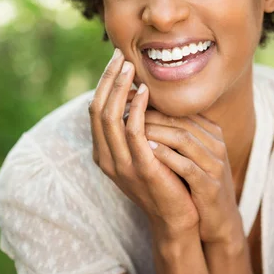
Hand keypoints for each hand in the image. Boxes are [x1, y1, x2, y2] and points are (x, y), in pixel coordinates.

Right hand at [89, 53, 199, 238]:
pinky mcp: (141, 168)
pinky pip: (134, 132)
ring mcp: (121, 165)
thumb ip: (136, 129)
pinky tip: (146, 91)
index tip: (116, 60)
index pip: (95, 110)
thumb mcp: (144, 152)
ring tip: (132, 67)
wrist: (178, 217)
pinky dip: (138, 108)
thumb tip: (138, 95)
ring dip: (120, 88)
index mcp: (104, 153)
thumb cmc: (165, 180)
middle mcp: (106, 158)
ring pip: (110, 117)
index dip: (104, 83)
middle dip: (108, 80)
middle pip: (98, 109)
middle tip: (121, 55)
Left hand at [142, 110, 242, 243]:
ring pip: (184, 139)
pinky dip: (166, 157)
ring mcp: (215, 165)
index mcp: (212, 133)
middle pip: (180, 121)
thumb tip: (142, 111)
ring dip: (156, 133)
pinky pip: (187, 167)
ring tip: (133, 131)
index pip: (180, 111)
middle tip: (125, 115)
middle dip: (151, 116)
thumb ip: (176, 132)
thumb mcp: (191, 153)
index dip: (153, 106)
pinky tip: (147, 152)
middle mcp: (216, 144)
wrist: (218, 219)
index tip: (129, 106)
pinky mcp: (210, 187)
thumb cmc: (198, 182)